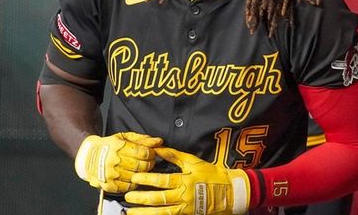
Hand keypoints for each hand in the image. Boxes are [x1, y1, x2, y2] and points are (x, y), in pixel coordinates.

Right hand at [74, 132, 162, 192]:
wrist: (87, 156)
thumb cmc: (108, 146)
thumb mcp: (124, 137)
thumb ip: (142, 139)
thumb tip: (158, 141)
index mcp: (117, 146)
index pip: (143, 152)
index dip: (151, 153)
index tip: (151, 153)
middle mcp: (112, 160)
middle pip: (141, 165)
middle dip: (149, 163)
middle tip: (149, 161)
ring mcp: (110, 174)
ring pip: (136, 177)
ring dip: (142, 174)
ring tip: (140, 169)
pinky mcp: (108, 184)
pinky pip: (128, 187)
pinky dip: (133, 183)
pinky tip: (132, 176)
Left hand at [124, 147, 249, 214]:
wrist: (230, 192)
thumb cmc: (212, 174)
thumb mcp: (194, 162)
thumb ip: (174, 155)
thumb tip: (158, 149)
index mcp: (185, 181)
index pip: (162, 180)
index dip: (147, 179)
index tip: (135, 177)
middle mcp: (184, 196)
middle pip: (159, 199)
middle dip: (141, 198)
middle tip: (128, 196)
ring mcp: (185, 209)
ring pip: (162, 213)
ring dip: (145, 213)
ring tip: (131, 213)